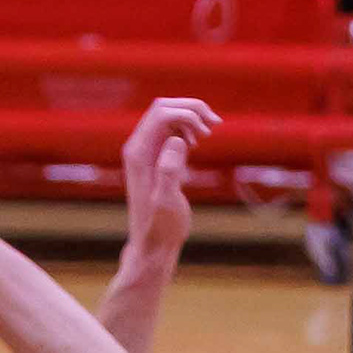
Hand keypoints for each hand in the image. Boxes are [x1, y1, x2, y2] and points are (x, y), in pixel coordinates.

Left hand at [119, 98, 220, 273]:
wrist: (153, 245)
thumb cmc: (160, 228)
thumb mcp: (166, 202)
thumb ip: (169, 171)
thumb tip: (176, 140)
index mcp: (138, 153)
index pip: (161, 112)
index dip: (187, 113)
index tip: (206, 133)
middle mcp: (139, 147)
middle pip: (164, 107)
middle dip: (192, 109)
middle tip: (214, 126)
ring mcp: (146, 151)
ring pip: (169, 115)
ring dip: (192, 118)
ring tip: (207, 136)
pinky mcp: (156, 157)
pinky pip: (171, 129)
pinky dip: (188, 129)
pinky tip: (198, 143)